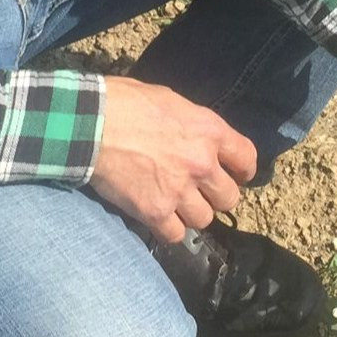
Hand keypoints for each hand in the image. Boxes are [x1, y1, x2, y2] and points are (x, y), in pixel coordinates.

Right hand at [91, 76, 256, 242]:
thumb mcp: (169, 101)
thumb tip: (195, 137)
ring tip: (174, 205)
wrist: (89, 124)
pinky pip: (175, 235)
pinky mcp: (155, 212)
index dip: (243, 170)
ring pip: (204, 219)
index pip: (247, 159)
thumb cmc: (123, 103)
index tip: (235, 175)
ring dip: (190, 214)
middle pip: (229, 198)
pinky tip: (156, 217)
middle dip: (215, 196)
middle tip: (199, 193)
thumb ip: (191, 125)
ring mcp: (180, 190)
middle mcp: (201, 164)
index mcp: (209, 131)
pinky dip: (167, 229)